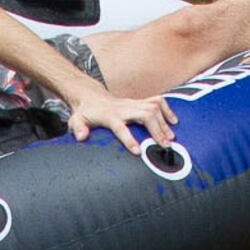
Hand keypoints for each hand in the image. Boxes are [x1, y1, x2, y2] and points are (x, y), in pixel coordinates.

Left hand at [62, 87, 177, 151]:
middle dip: (157, 129)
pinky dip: (167, 109)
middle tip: (165, 145)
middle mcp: (124, 108)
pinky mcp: (139, 101)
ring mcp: (133, 103)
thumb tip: (81, 136)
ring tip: (171, 138)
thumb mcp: (76, 120)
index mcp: (109, 116)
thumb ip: (77, 128)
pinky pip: (157, 101)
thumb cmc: (85, 113)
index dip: (129, 139)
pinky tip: (174, 120)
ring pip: (153, 108)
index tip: (138, 152)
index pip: (120, 127)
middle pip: (145, 114)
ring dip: (164, 123)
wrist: (91, 97)